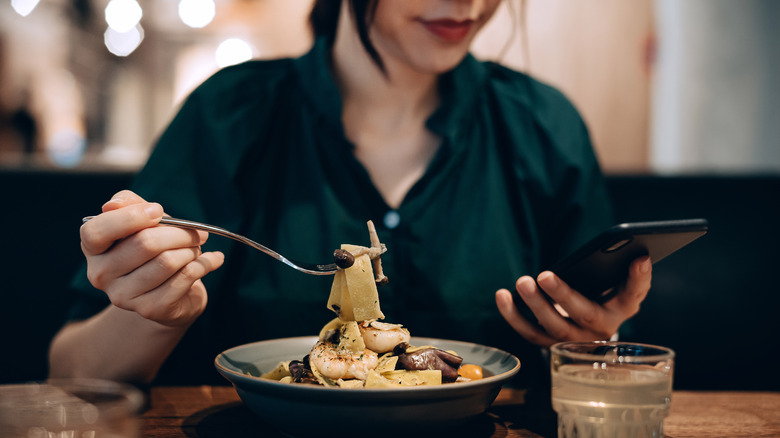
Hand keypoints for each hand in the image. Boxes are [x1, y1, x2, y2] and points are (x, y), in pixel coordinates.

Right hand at [80, 190, 224, 325]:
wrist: (171, 295)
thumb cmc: (154, 250)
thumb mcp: (141, 221)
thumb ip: (129, 205)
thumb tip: (114, 204)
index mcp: (93, 249)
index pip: (96, 231)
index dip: (130, 217)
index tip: (158, 210)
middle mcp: (101, 275)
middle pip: (145, 244)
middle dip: (180, 233)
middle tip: (197, 232)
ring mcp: (124, 296)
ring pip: (167, 261)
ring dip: (192, 249)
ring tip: (197, 248)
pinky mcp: (150, 309)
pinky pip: (185, 277)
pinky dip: (205, 264)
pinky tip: (214, 260)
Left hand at [495, 256, 651, 346]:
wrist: (588, 326)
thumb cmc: (601, 294)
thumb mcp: (613, 282)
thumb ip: (617, 269)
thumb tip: (627, 249)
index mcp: (623, 308)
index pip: (634, 294)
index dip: (638, 278)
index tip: (639, 259)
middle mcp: (602, 328)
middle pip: (583, 313)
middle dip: (563, 294)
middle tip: (544, 275)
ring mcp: (576, 340)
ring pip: (554, 326)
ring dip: (535, 305)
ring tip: (521, 282)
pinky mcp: (552, 344)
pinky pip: (531, 333)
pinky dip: (513, 315)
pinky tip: (502, 296)